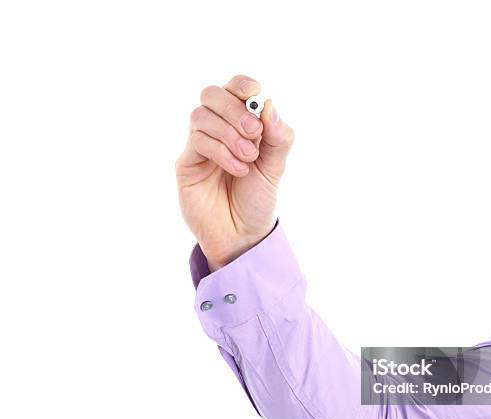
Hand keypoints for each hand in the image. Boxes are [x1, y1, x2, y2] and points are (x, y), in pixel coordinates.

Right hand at [176, 75, 294, 270]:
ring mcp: (199, 146)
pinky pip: (197, 142)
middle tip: (254, 131)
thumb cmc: (257, 199)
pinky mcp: (187, 164)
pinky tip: (238, 170)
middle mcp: (216, 130)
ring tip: (248, 157)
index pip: (233, 90)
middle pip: (211, 95)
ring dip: (228, 132)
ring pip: (200, 116)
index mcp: (238, 125)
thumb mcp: (275, 167)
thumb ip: (277, 137)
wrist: (243, 234)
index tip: (254, 92)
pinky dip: (221, 151)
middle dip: (234, 108)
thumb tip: (269, 104)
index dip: (241, 85)